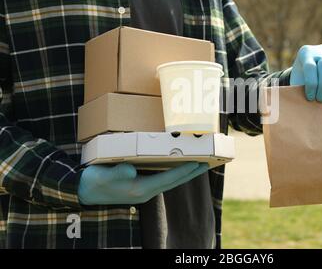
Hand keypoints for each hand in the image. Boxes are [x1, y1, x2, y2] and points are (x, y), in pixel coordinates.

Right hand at [78, 162, 208, 204]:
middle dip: (190, 173)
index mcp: (140, 189)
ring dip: (184, 173)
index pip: (168, 179)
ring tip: (197, 164)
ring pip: (170, 181)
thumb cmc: (93, 182)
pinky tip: (176, 165)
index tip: (198, 163)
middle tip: (207, 163)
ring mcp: (144, 190)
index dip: (184, 171)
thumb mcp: (103, 176)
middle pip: (174, 182)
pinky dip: (173, 172)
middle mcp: (146, 191)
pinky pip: (162, 179)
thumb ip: (117, 172)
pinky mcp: (140, 187)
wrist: (83, 191)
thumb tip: (130, 169)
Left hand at [290, 44, 321, 101]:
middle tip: (321, 99)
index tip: (310, 97)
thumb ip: (301, 88)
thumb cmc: (300, 81)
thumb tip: (308, 103)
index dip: (311, 84)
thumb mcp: (297, 82)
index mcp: (305, 53)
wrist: (308, 72)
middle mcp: (319, 50)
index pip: (310, 67)